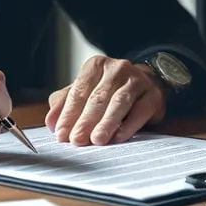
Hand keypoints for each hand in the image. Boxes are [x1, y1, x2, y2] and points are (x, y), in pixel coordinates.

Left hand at [45, 55, 167, 145]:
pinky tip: (119, 136)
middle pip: (98, 97)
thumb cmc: (110, 91)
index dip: (69, 113)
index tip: (61, 133)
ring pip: (119, 102)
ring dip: (106, 122)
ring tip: (96, 139)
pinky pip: (141, 110)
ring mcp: (137, 80)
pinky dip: (129, 125)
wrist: (146, 84)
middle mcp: (117, 68)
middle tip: (77, 139)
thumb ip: (66, 104)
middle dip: (86, 120)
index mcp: (96, 66)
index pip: (79, 90)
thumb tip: (52, 122)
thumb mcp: (86, 92)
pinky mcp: (153, 94)